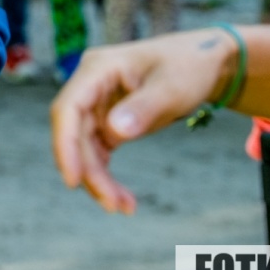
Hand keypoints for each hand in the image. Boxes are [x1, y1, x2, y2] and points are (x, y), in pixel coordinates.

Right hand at [49, 30, 237, 213]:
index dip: (65, 145)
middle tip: (114, 206)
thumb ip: (145, 108)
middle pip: (74, 133)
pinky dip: (106, 175)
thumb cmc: (189, 66)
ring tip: (123, 206)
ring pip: (83, 148)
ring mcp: (96, 104)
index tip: (72, 181)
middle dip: (89, 171)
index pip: (68, 108)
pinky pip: (97, 152)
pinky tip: (122, 197)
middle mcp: (90, 85)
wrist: (204, 62)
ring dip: (98, 179)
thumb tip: (114, 131)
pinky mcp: (106, 120)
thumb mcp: (173, 87)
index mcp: (98, 68)